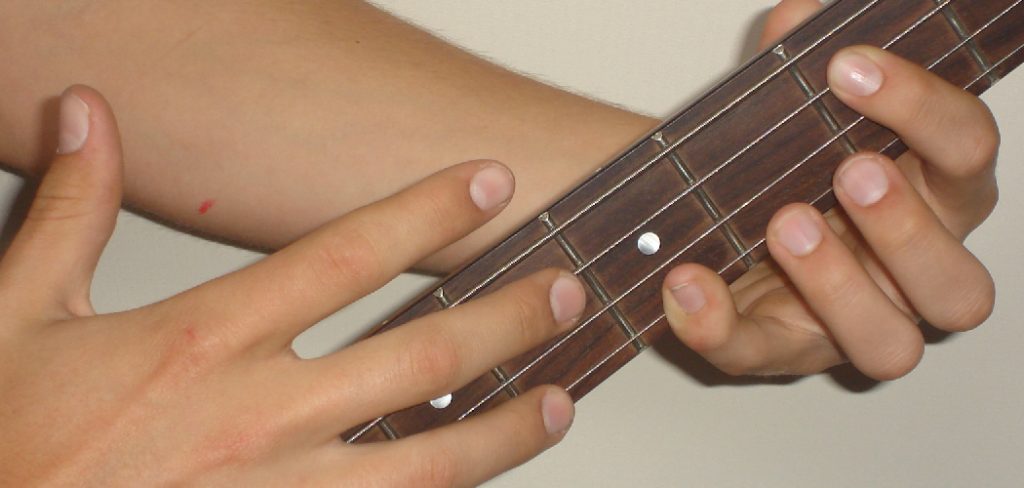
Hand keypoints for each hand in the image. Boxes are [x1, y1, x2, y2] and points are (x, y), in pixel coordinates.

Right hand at [0, 87, 583, 485]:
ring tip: (562, 401)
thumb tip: (89, 117)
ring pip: (428, 458)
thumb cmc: (11, 445)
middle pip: (419, 354)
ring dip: (505, 426)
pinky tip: (476, 487)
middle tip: (563, 290)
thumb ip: (69, 212)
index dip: (428, 210)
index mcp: (204, 341)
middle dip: (506, 318)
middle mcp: (258, 415)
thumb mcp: (18, 315)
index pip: (346, 255)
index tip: (489, 184)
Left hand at [660, 0, 997, 379]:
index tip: (852, 66)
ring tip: (783, 223)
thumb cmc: (785, 163)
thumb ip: (799, 66)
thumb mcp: (791, 111)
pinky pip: (756, 353)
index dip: (925, 110)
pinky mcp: (779, 350)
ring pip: (889, 345)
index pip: (968, 151)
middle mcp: (908, 274)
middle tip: (849, 171)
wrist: (723, 216)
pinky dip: (717, 322)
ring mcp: (850, 324)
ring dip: (839, 287)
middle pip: (959, 286)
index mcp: (933, 196)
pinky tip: (685, 280)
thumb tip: (800, 16)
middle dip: (908, 229)